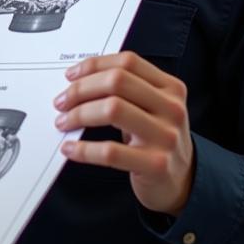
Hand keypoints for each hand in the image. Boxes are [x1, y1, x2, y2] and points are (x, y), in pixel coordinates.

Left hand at [54, 51, 194, 215]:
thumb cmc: (157, 139)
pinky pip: (110, 152)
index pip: (128, 62)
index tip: (70, 76)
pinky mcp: (156, 165)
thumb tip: (76, 81)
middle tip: (61, 102)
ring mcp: (166, 136)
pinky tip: (70, 148)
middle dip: (80, 89)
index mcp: (170, 88)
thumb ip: (125, 90)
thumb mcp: (151, 108)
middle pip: (117, 81)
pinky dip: (84, 149)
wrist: (182, 181)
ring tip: (63, 122)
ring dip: (78, 114)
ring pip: (112, 109)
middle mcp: (172, 108)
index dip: (94, 65)